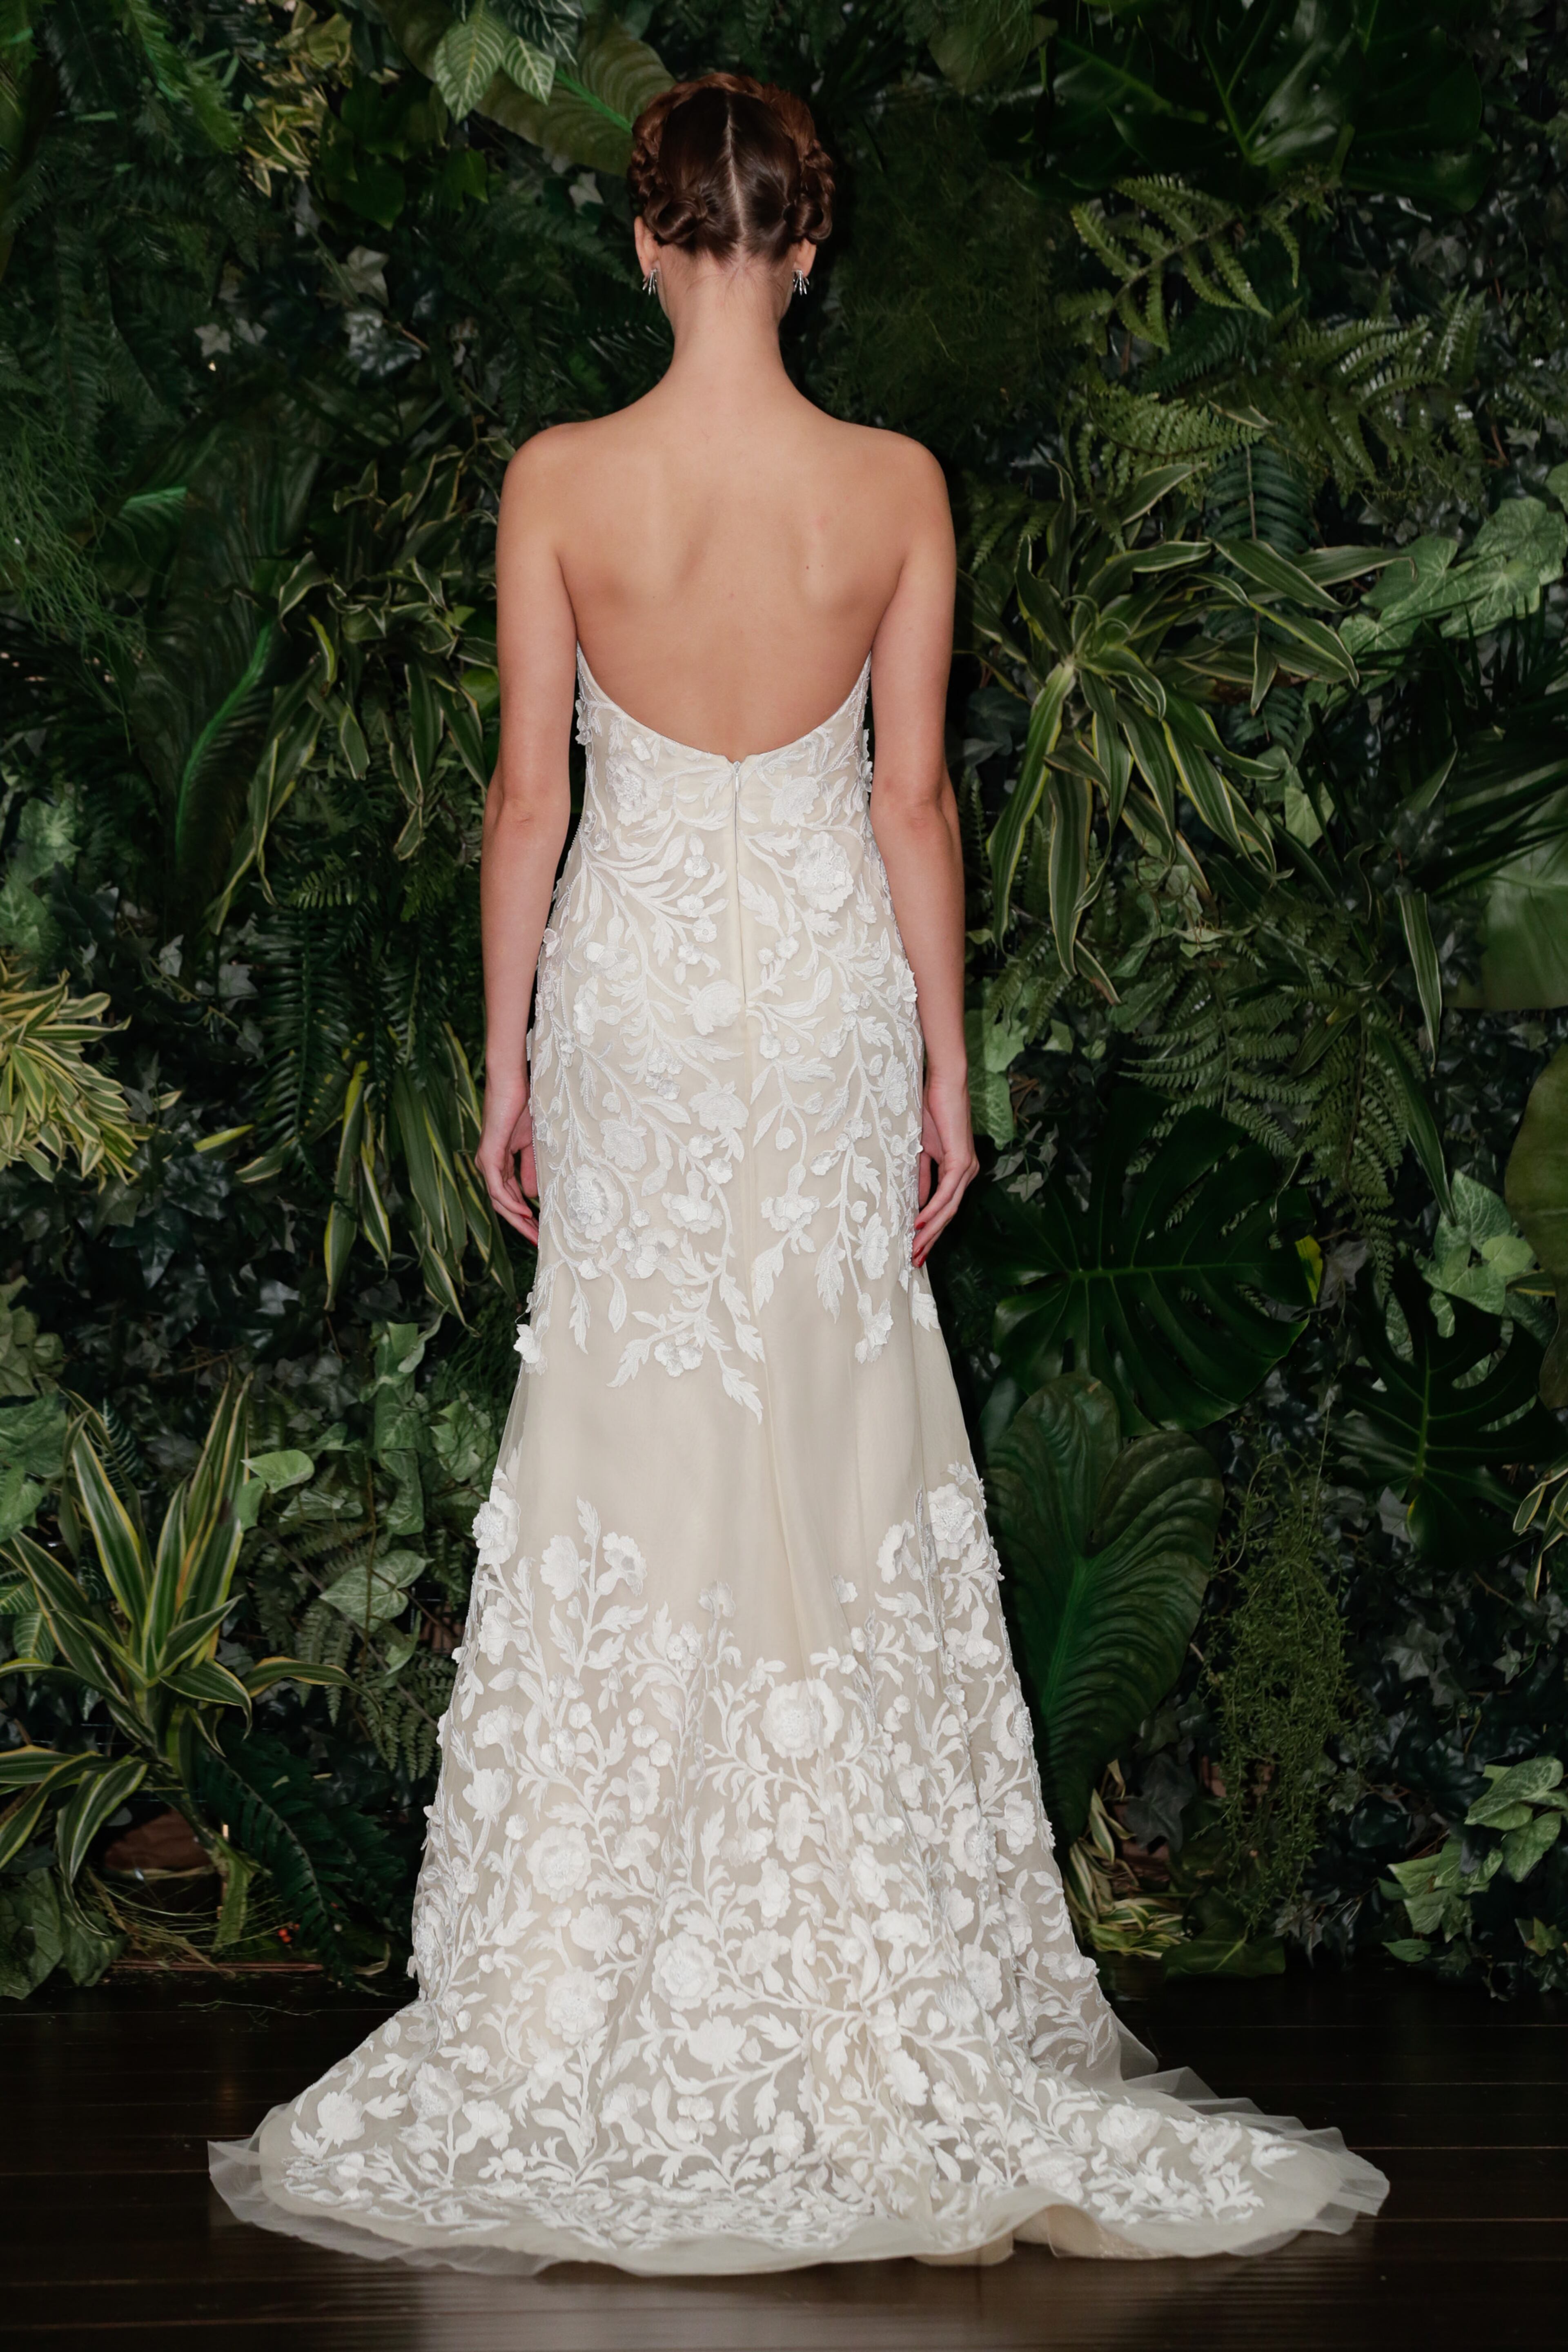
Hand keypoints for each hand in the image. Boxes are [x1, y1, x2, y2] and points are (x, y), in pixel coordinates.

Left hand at [476, 1070, 538, 1241]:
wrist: (513, 1083)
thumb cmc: (523, 1106)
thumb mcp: (534, 1144)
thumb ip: (532, 1169)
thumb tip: (533, 1195)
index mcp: (500, 1163)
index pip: (510, 1197)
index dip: (525, 1216)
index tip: (542, 1231)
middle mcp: (489, 1165)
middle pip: (503, 1204)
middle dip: (521, 1225)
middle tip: (539, 1241)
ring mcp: (487, 1160)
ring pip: (498, 1199)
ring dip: (517, 1218)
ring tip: (535, 1232)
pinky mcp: (488, 1154)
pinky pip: (496, 1186)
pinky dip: (510, 1201)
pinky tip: (525, 1212)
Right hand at [913, 1063, 978, 1267]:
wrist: (944, 1084)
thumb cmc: (933, 1111)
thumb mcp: (923, 1150)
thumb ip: (923, 1177)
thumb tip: (915, 1203)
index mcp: (960, 1171)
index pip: (945, 1207)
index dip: (931, 1229)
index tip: (916, 1247)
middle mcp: (968, 1173)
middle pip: (949, 1214)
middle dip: (931, 1239)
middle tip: (915, 1260)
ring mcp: (967, 1168)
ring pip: (949, 1208)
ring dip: (930, 1231)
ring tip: (914, 1249)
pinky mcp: (960, 1160)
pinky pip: (945, 1192)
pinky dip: (931, 1210)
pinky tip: (919, 1224)